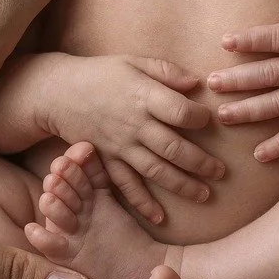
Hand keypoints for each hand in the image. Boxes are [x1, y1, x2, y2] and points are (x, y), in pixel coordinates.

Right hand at [41, 54, 224, 223]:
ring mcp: (120, 146)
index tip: (209, 121)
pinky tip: (160, 217)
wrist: (58, 91)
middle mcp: (133, 124)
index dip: (200, 118)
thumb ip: (166, 71)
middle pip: (173, 148)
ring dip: (182, 185)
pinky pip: (125, 185)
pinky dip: (142, 203)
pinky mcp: (107, 160)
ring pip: (155, 170)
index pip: (180, 112)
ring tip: (205, 194)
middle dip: (201, 162)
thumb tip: (197, 83)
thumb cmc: (101, 73)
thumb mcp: (134, 61)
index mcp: (143, 96)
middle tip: (221, 172)